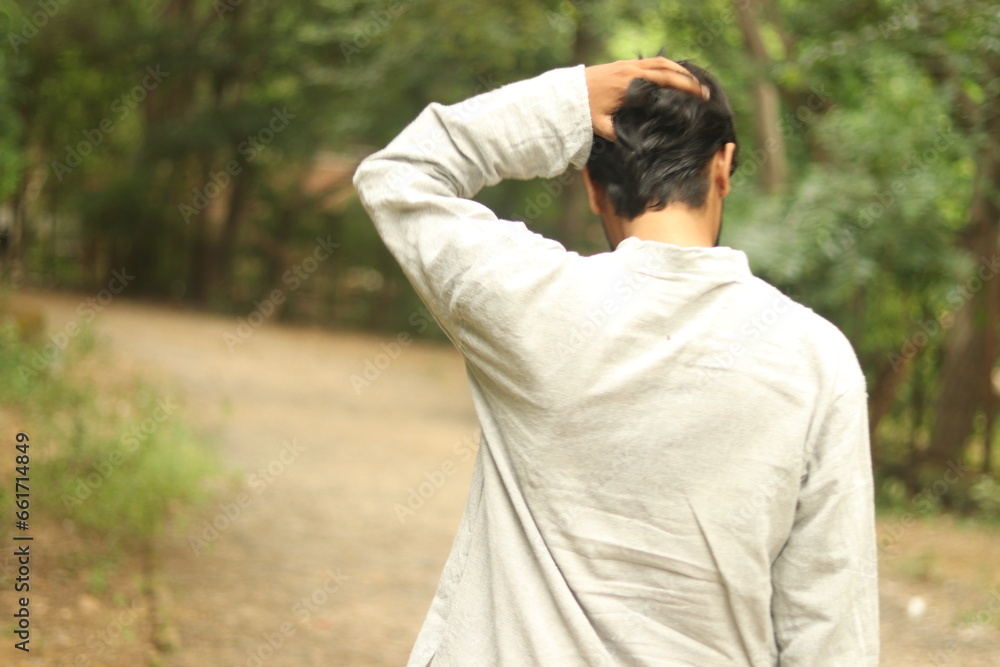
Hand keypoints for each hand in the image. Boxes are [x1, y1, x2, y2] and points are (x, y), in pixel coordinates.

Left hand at [584, 56, 708, 140]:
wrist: (564, 94)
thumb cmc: (582, 112)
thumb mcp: (600, 127)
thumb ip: (618, 136)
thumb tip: (635, 151)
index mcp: (629, 86)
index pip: (663, 84)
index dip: (683, 89)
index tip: (699, 98)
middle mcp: (630, 71)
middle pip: (667, 71)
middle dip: (688, 80)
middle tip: (704, 91)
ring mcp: (627, 65)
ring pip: (660, 62)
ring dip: (679, 70)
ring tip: (693, 80)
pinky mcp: (622, 64)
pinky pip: (650, 61)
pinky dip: (665, 66)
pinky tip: (672, 73)